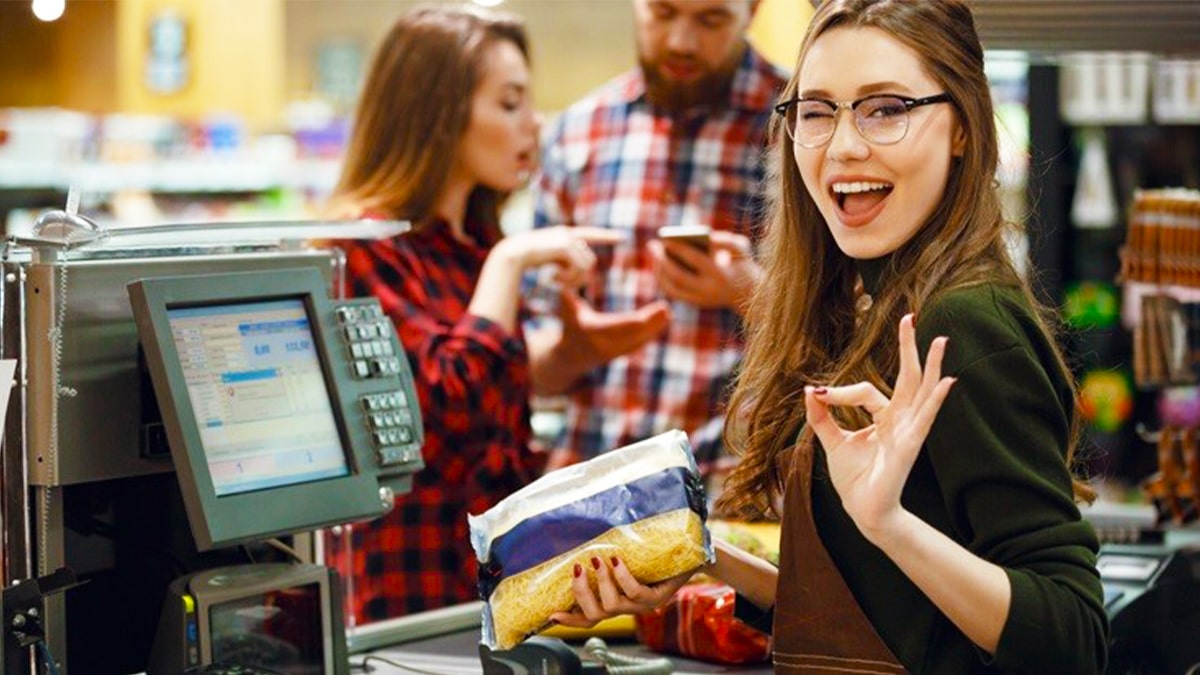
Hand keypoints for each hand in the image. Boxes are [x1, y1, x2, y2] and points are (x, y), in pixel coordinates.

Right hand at [495, 226, 621, 288]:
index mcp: (563, 235)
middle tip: (561, 285)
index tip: (623, 237)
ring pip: (586, 266)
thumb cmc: (524, 259)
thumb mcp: (547, 260)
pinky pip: (578, 268)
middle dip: (579, 278)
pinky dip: (568, 278)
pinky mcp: (565, 245)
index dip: (606, 236)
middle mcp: (568, 234)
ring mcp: (567, 238)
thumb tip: (578, 272)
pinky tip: (551, 278)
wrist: (512, 254)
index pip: (590, 234)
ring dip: (572, 279)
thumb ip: (563, 261)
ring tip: (554, 281)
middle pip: (589, 260)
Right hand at [549, 556, 694, 626]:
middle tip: (577, 569)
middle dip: (581, 593)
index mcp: (617, 601)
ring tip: (598, 559)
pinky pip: (634, 592)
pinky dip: (622, 577)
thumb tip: (578, 533)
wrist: (690, 554)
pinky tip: (617, 561)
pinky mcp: (658, 598)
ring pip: (612, 605)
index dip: (571, 619)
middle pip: (595, 614)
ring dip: (601, 582)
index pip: (589, 617)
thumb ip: (604, 550)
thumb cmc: (653, 552)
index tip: (552, 613)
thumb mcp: (626, 553)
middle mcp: (628, 608)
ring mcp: (643, 605)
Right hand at [559, 288, 669, 368]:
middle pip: (635, 334)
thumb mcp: (566, 311)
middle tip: (667, 310)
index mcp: (595, 333)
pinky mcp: (620, 354)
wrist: (570, 355)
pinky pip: (638, 343)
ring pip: (640, 340)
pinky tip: (661, 323)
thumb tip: (564, 290)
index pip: (623, 325)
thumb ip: (567, 300)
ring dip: (655, 328)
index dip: (641, 318)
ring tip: (668, 315)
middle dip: (652, 323)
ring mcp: (615, 352)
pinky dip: (650, 334)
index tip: (651, 309)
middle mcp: (607, 345)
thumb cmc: (570, 324)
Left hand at [649, 230, 758, 312]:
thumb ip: (724, 239)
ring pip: (672, 288)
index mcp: (721, 275)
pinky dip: (664, 279)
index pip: (695, 260)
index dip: (678, 248)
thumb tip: (706, 238)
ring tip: (653, 253)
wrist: (750, 293)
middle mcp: (709, 291)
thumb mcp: (740, 247)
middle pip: (678, 276)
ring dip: (659, 270)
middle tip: (651, 245)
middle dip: (662, 261)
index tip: (665, 238)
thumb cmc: (743, 264)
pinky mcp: (696, 303)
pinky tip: (658, 264)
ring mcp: (701, 300)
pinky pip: (674, 292)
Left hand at [804, 314, 955, 539]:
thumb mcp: (831, 442)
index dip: (838, 391)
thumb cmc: (855, 479)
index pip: (865, 390)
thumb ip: (821, 417)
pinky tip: (948, 382)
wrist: (863, 511)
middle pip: (908, 377)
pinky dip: (935, 400)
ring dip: (932, 365)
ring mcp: (908, 431)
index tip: (818, 395)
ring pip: (922, 391)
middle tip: (910, 317)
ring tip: (941, 340)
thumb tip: (810, 390)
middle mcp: (899, 420)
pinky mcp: (909, 446)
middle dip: (909, 348)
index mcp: (883, 417)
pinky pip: (924, 419)